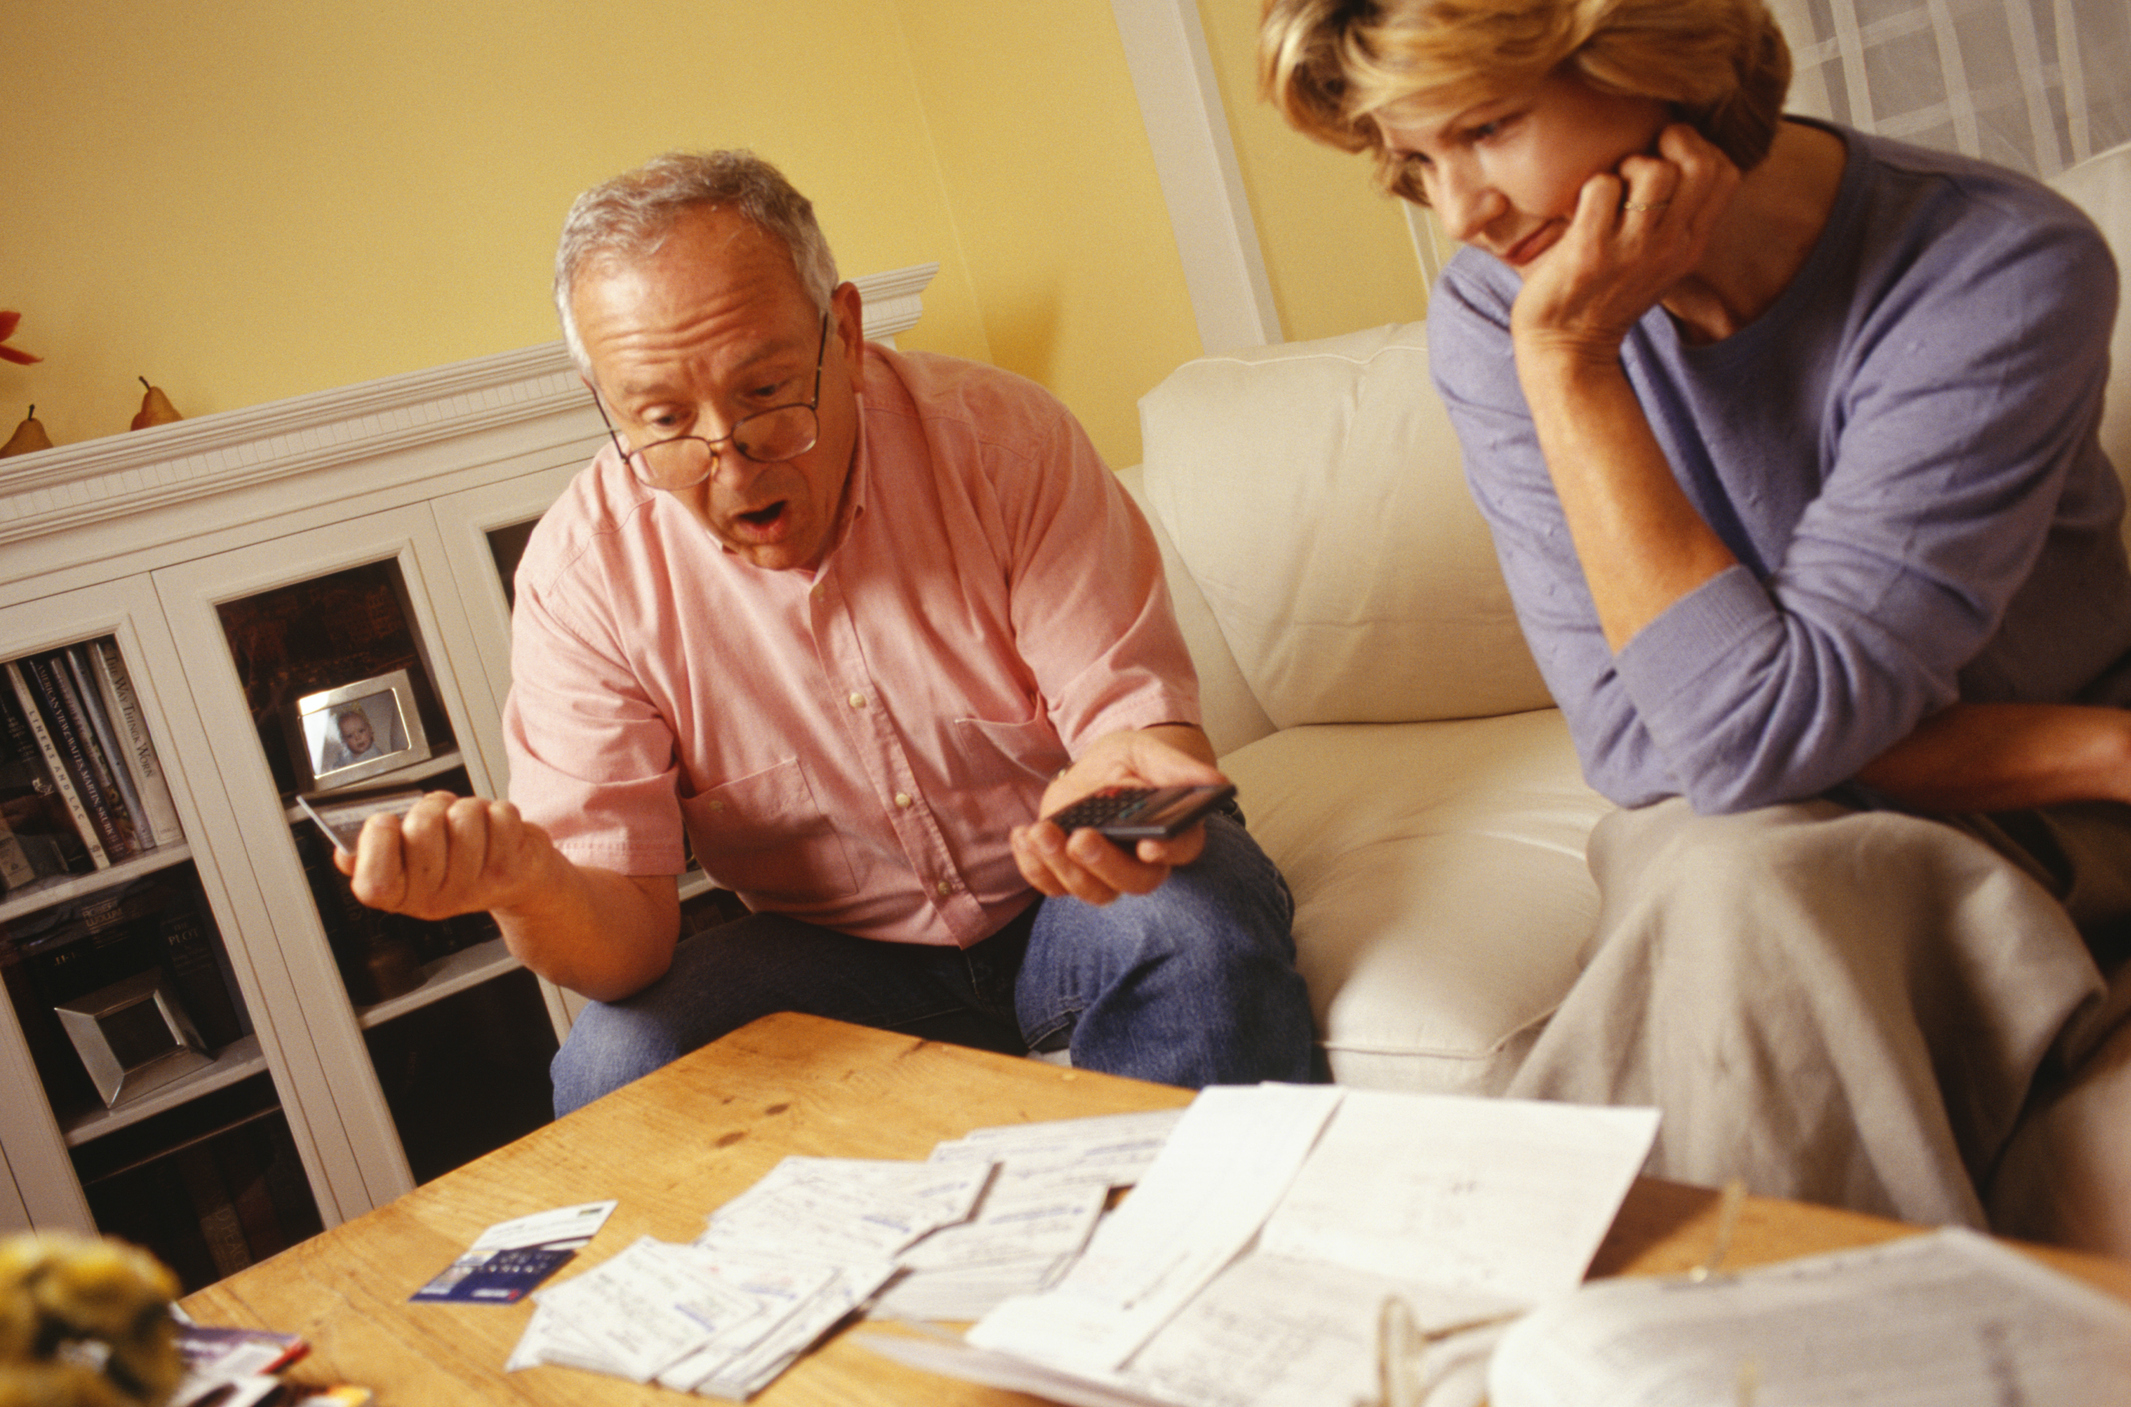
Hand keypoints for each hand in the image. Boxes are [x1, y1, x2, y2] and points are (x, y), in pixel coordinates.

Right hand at [334, 790, 558, 921]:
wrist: (517, 879)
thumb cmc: (455, 861)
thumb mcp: (405, 864)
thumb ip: (370, 856)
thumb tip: (346, 852)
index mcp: (400, 895)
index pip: (374, 881)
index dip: (378, 840)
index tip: (385, 822)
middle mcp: (436, 898)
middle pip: (421, 830)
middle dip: (430, 808)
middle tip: (438, 819)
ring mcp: (476, 886)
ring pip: (463, 816)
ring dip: (467, 808)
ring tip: (469, 826)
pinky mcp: (512, 869)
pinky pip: (500, 815)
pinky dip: (499, 812)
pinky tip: (496, 832)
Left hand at [1009, 726, 1225, 905]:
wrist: (1096, 768)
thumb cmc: (1131, 763)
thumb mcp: (1149, 753)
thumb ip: (1178, 768)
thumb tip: (1216, 781)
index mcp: (1172, 832)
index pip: (1180, 851)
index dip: (1168, 852)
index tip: (1149, 844)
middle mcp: (1142, 862)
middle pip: (1132, 881)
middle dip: (1103, 864)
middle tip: (1080, 838)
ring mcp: (1104, 871)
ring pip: (1090, 890)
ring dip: (1061, 866)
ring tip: (1041, 832)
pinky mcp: (1069, 871)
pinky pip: (1052, 885)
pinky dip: (1033, 866)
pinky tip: (1024, 835)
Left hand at [1511, 123, 1739, 362]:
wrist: (1567, 350)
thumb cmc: (1605, 296)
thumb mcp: (1658, 262)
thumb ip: (1675, 219)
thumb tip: (1675, 161)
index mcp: (1691, 245)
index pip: (1726, 174)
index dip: (1701, 147)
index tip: (1668, 152)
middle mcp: (1670, 247)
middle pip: (1699, 166)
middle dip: (1669, 143)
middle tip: (1638, 158)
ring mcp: (1631, 251)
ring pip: (1654, 172)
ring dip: (1627, 164)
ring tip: (1610, 188)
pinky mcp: (1590, 253)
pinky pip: (1602, 188)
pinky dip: (1589, 187)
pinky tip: (1579, 208)